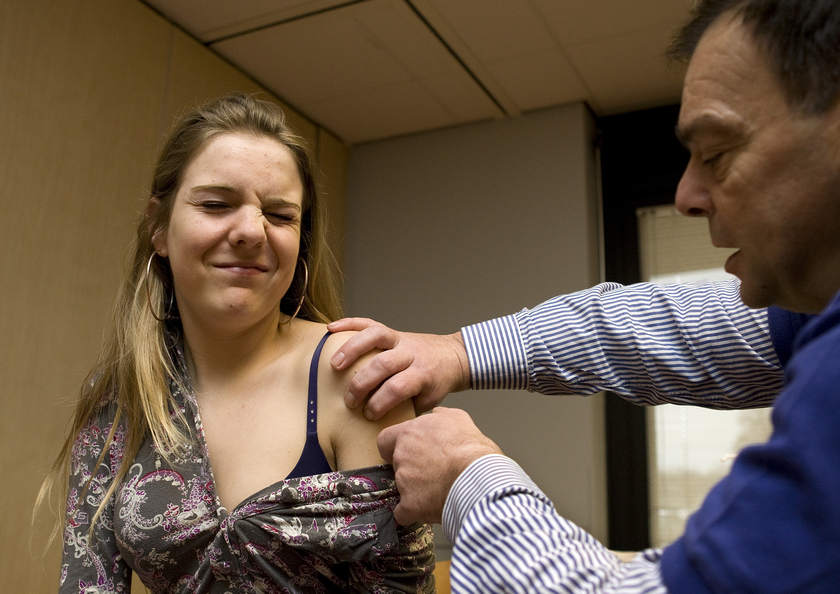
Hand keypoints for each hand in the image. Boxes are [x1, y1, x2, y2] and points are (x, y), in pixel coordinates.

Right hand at [327, 318, 470, 419]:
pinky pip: (369, 322)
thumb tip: (383, 428)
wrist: (454, 356)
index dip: (380, 402)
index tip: (369, 415)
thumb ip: (408, 409)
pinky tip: (331, 330)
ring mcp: (400, 339)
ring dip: (352, 349)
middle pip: (383, 364)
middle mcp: (411, 353)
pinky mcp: (391, 331)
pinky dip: (348, 323)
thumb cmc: (436, 383)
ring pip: (375, 336)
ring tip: (334, 365)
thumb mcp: (430, 400)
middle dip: (362, 384)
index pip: (398, 387)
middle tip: (350, 401)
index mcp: (423, 373)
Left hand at [377, 407, 501, 524]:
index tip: (408, 452)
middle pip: (397, 464)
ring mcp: (403, 481)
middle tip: (433, 471)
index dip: (395, 447)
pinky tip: (429, 508)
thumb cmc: (473, 449)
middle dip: (411, 468)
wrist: (479, 477)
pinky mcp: (409, 505)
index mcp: (410, 433)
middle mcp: (401, 455)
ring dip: (416, 489)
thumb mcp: (459, 418)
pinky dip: (413, 512)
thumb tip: (436, 416)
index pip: (385, 439)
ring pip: (402, 487)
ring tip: (439, 488)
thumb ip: (439, 416)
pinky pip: (404, 512)